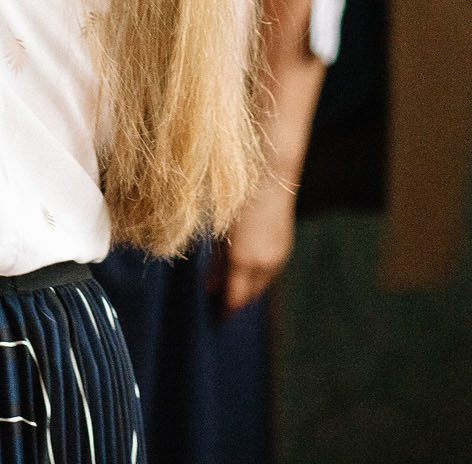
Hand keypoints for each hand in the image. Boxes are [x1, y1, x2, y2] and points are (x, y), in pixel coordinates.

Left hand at [217, 174, 296, 314]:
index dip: (225, 311)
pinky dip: (256, 277)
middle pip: (250, 294)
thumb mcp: (218, 231)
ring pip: (261, 284)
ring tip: (228, 291)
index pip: (235, 298)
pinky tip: (245, 273)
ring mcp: (278, 255)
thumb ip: (215, 261)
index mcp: (244, 261)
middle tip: (219, 308)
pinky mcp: (284, 246)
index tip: (214, 321)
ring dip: (247, 290)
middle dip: (235, 302)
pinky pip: (270, 271)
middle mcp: (265, 263)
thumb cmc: (234, 198)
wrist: (271, 174)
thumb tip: (210, 287)